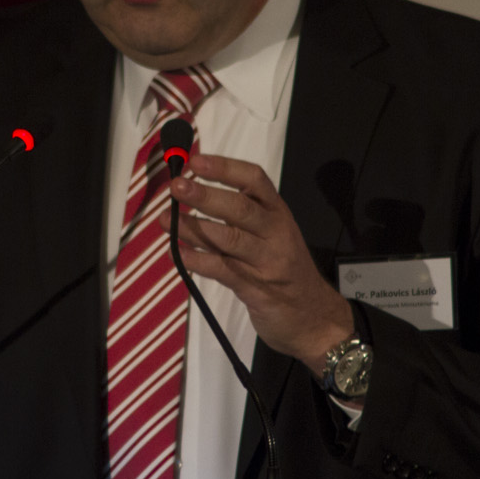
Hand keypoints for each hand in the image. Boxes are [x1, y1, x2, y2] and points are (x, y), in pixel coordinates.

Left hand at [166, 153, 355, 373]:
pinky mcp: (257, 289)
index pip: (255, 180)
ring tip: (164, 220)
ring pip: (229, 238)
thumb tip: (191, 196)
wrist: (315, 317)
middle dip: (206, 195)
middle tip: (176, 187)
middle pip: (241, 208)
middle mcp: (276, 233)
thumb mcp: (272, 237)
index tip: (196, 161)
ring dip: (193, 228)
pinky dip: (197, 260)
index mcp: (278, 213)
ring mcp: (268, 262)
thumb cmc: (285, 270)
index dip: (225, 168)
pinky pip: (223, 270)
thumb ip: (240, 219)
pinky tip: (178, 252)